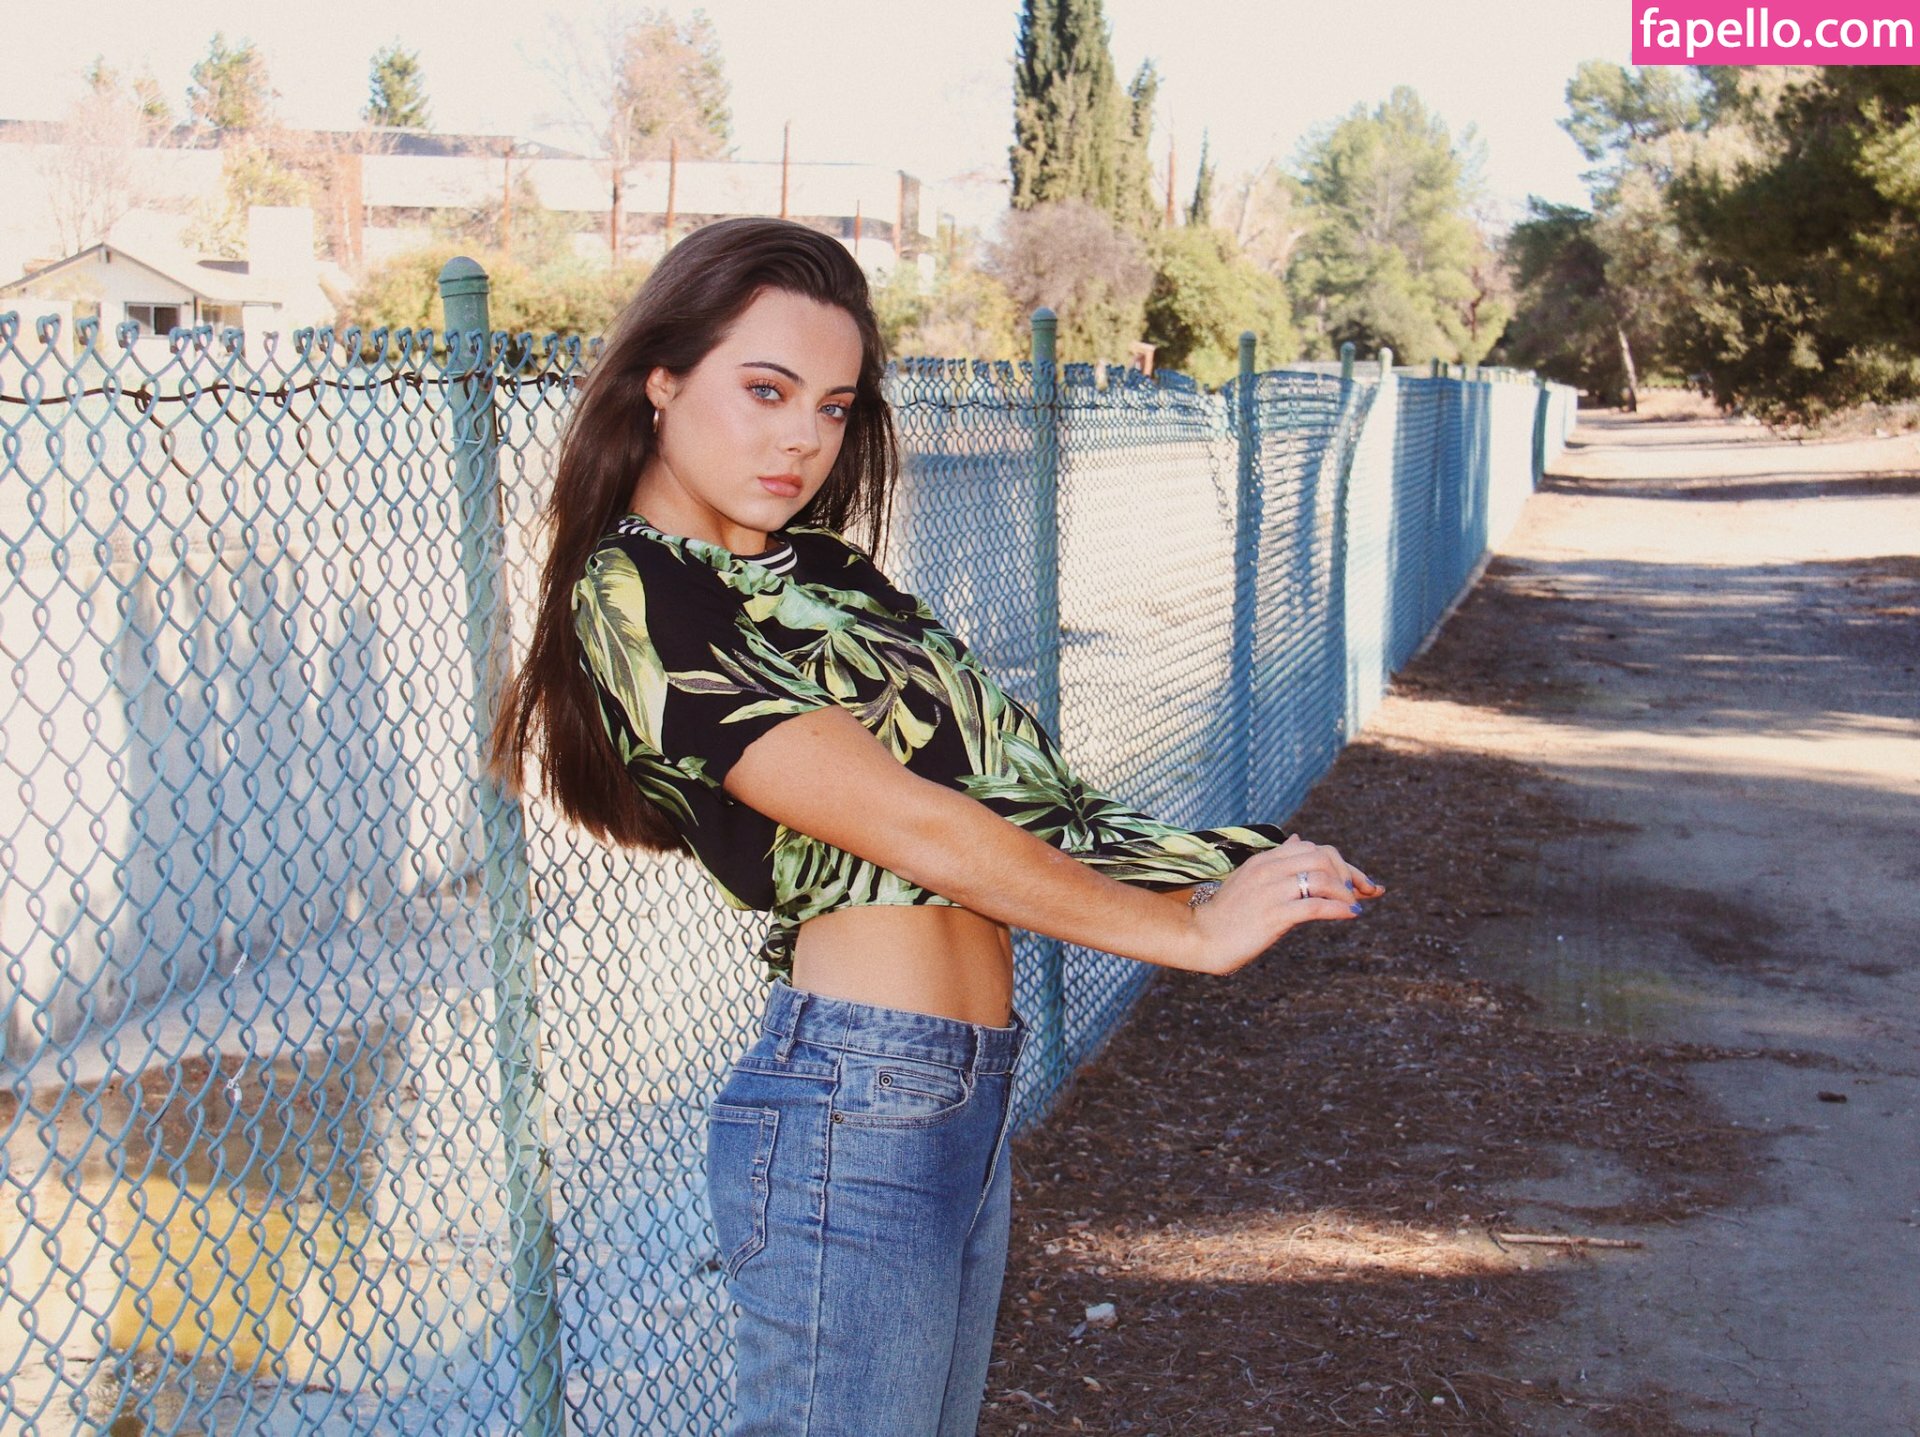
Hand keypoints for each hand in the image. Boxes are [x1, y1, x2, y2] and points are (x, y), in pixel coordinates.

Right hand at [1180, 834, 1384, 976]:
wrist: (1201, 936)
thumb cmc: (1229, 912)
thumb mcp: (1251, 877)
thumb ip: (1278, 860)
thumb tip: (1299, 839)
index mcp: (1265, 859)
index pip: (1314, 848)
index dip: (1342, 864)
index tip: (1359, 883)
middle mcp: (1269, 870)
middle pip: (1323, 858)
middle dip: (1349, 874)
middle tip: (1361, 893)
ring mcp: (1270, 892)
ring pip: (1321, 880)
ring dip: (1346, 893)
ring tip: (1354, 905)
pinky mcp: (1273, 916)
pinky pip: (1315, 907)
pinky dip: (1339, 909)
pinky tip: (1350, 914)